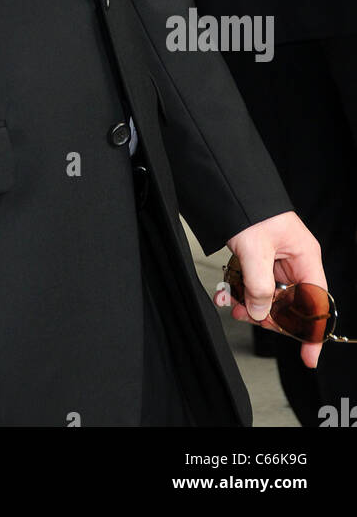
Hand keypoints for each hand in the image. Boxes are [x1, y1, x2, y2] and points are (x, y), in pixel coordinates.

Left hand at [214, 211, 325, 368]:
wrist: (227, 187)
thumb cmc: (248, 206)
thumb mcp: (253, 249)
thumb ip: (259, 285)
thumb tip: (260, 313)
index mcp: (304, 256)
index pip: (317, 302)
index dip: (313, 332)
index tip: (308, 357)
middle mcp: (295, 261)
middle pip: (292, 304)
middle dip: (270, 315)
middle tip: (249, 316)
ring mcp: (278, 261)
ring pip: (271, 297)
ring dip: (252, 305)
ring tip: (232, 304)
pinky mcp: (261, 260)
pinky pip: (257, 285)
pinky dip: (243, 292)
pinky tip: (228, 293)